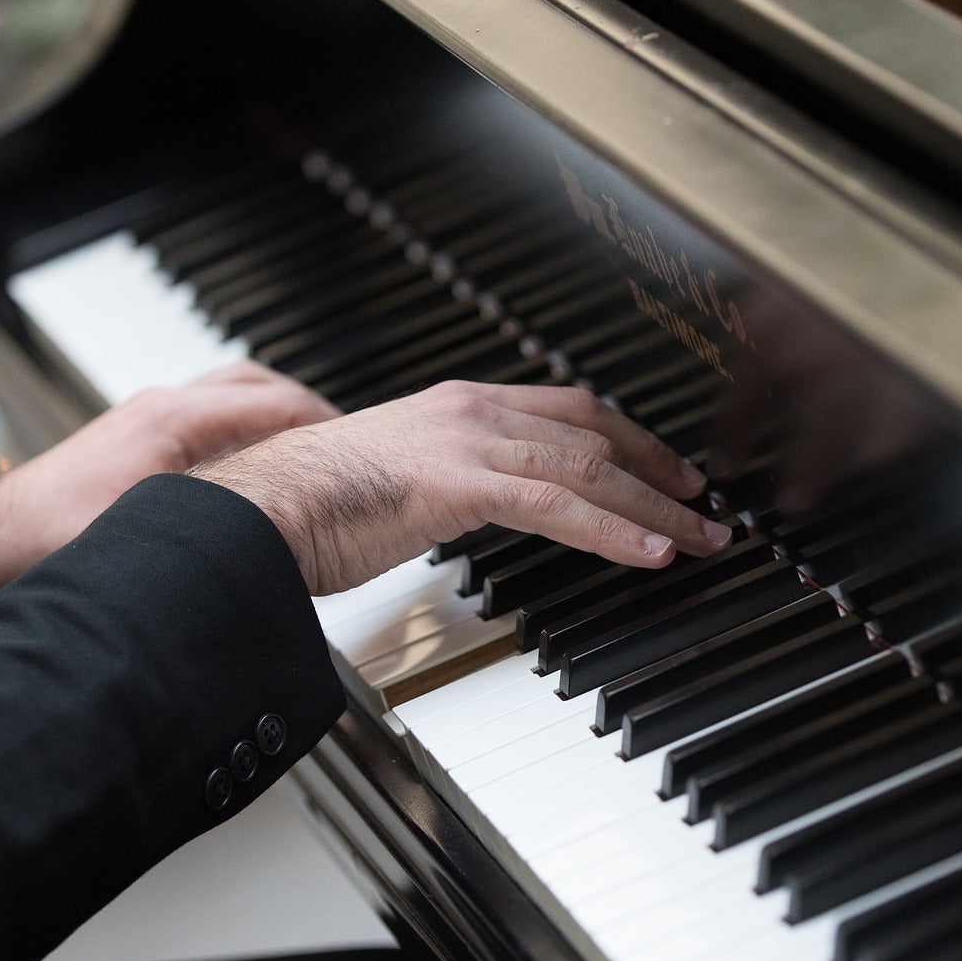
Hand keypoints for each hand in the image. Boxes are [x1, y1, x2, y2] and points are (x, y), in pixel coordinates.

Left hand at [0, 363, 337, 653]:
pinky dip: (240, 441)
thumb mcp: (146, 545)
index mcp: (174, 422)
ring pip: (229, 403)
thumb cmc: (36, 550)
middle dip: (311, 412)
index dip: (331, 426)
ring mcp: (141, 428)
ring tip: (308, 455)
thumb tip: (286, 551)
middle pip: (259, 388)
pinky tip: (249, 480)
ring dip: (273, 422)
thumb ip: (220, 543)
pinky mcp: (126, 454)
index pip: (280, 403)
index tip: (366, 447)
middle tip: (349, 444)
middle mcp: (160, 413)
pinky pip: (205, 428)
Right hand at [194, 380, 732, 595]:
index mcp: (457, 407)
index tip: (664, 469)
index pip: (567, 411)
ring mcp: (468, 440)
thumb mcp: (395, 484)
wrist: (256, 508)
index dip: (627, 438)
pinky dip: (615, 530)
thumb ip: (446, 486)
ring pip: (590, 468)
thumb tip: (472, 510)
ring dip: (656, 508)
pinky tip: (650, 554)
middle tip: (705, 506)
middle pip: (594, 431)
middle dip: (659, 470)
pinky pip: (559, 506)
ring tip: (700, 541)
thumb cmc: (306, 508)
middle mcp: (471, 410)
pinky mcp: (461, 481)